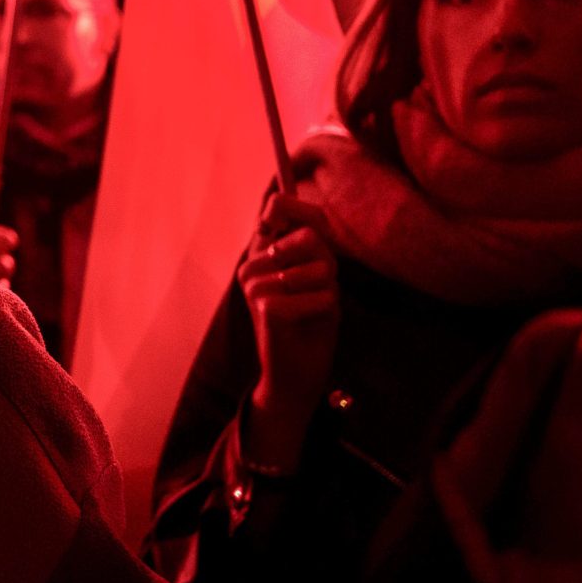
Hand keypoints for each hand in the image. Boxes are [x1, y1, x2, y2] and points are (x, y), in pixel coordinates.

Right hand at [238, 194, 340, 472]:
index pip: (278, 205)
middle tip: (316, 292)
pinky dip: (327, 310)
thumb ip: (312, 244)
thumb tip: (304, 214)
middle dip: (328, 266)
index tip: (320, 227)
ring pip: (321, 269)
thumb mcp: (317, 277)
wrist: (296, 377)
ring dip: (328, 292)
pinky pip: (323, 295)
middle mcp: (253, 263)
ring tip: (311, 311)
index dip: (303, 208)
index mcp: (263, 253)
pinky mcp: (266, 305)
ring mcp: (255, 283)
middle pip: (312, 238)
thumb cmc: (310, 325)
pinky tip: (309, 324)